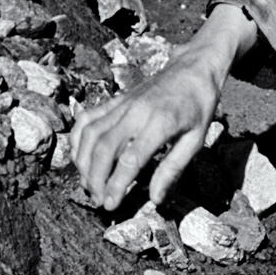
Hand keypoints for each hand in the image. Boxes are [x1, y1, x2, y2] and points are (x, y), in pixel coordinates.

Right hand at [71, 4, 256, 210]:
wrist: (192, 70)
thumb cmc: (198, 107)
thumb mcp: (196, 140)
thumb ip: (173, 169)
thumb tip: (155, 199)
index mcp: (160, 123)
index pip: (130, 159)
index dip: (116, 185)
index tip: (110, 205)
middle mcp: (136, 112)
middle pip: (104, 149)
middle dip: (96, 179)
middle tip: (98, 200)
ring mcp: (122, 104)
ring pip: (91, 134)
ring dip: (84, 163)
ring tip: (89, 186)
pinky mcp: (114, 100)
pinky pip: (88, 118)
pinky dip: (77, 138)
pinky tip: (79, 158)